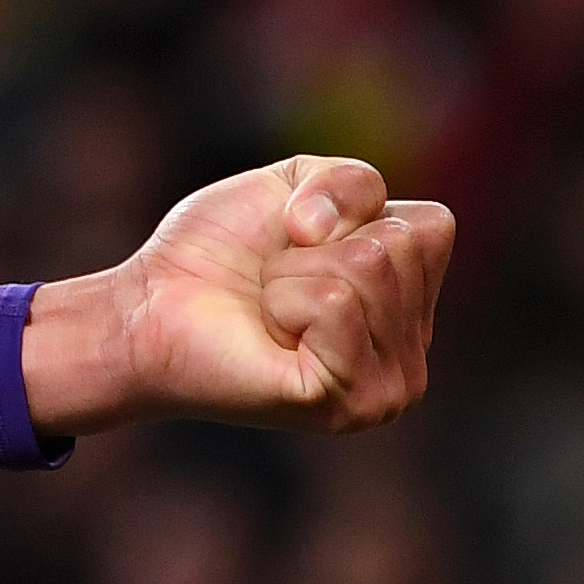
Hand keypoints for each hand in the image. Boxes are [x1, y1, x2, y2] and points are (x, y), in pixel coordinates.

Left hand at [19, 156, 454, 439]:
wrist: (151, 304)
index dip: (355, 210)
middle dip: (319, 245)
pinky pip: (335, 303)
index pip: (432, 226)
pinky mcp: (347, 404)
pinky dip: (287, 300)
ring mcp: (387, 391)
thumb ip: (350, 180)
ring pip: (369, 268)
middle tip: (277, 282)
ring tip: (271, 308)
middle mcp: (413, 355)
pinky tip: (271, 335)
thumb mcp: (294, 184)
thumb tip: (329, 233)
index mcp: (412, 304)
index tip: (302, 240)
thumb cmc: (221, 250)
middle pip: (399, 245)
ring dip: (296, 273)